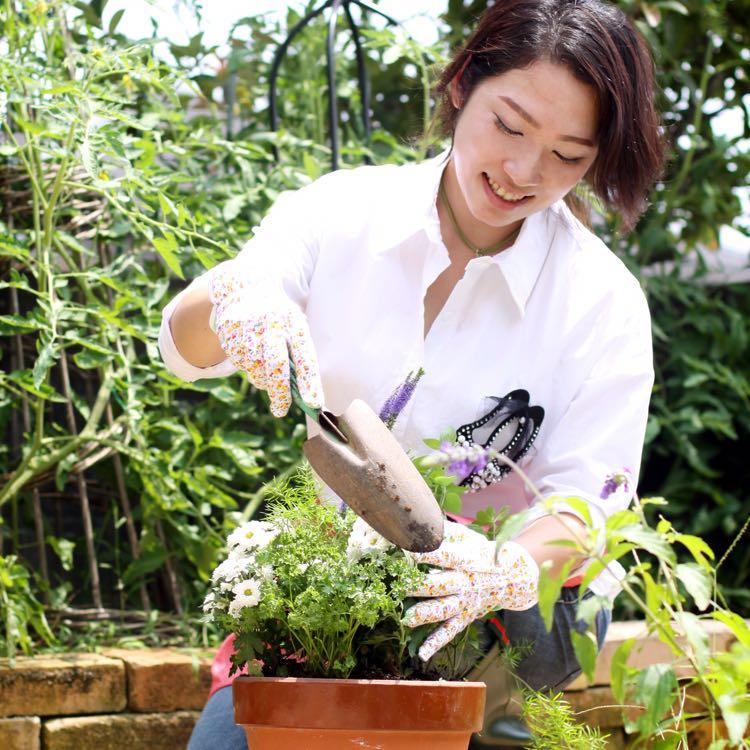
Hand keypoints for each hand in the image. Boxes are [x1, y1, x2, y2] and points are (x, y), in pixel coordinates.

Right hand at [208, 263, 322, 416]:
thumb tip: (302, 397)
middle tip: (281, 410)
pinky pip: (240, 364)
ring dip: (262, 379)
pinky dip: (247, 367)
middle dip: (280, 393)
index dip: (309, 381)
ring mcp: (248, 329)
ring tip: (265, 367)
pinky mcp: (229, 334)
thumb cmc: (279, 317)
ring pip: (256, 370)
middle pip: (276, 367)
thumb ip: (298, 356)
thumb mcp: (294, 326)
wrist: (245, 287)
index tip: (314, 403)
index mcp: (294, 323)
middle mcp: (272, 325)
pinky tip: (250, 352)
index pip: (305, 357)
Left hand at [403, 521, 538, 660]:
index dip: (422, 553)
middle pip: (437, 585)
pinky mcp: (465, 617)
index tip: (402, 550)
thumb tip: (425, 519)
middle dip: (415, 585)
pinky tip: (421, 654)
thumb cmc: (483, 552)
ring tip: (404, 617)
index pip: (441, 556)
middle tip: (395, 584)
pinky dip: (436, 643)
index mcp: (464, 561)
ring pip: (441, 611)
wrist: (512, 577)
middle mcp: (463, 583)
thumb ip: (448, 531)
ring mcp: (464, 603)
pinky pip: (449, 631)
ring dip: (422, 614)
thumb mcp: (470, 538)